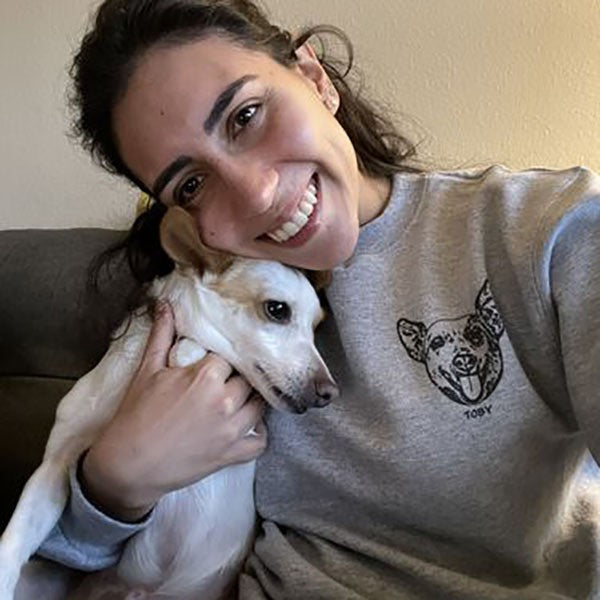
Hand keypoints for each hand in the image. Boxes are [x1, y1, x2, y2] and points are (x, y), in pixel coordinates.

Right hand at [81, 301, 266, 520]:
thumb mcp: (147, 371)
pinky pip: (261, 442)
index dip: (224, 358)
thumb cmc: (135, 416)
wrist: (127, 465)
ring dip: (252, 400)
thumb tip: (165, 305)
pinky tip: (248, 426)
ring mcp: (231, 429)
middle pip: (248, 378)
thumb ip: (161, 335)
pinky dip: (259, 435)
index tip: (219, 361)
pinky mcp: (232, 454)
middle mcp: (224, 401)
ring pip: (260, 405)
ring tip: (238, 398)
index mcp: (206, 377)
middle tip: (227, 380)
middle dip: (238, 378)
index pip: (230, 356)